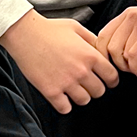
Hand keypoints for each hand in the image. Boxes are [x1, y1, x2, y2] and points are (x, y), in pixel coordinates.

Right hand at [0, 11, 119, 113]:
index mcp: (90, 55)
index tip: (107, 80)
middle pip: (99, 91)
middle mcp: (81, 71)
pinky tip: (61, 96)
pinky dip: (65, 104)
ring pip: (84, 101)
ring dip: (80, 96)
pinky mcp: (51, 91)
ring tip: (73, 89)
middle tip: (87, 84)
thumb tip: (103, 51)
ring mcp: (66, 83)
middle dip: (95, 88)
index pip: (112, 77)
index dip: (111, 80)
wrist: (24, 34)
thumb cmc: (49, 29)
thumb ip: (92, 40)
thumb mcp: (76, 28)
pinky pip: (65, 108)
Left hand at [96, 5, 136, 77]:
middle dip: (119, 66)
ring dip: (132, 69)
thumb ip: (130, 38)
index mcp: (126, 14)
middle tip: (134, 71)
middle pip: (107, 48)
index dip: (105, 57)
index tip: (117, 67)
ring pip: (120, 54)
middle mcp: (131, 14)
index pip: (101, 38)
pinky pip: (134, 57)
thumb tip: (113, 59)